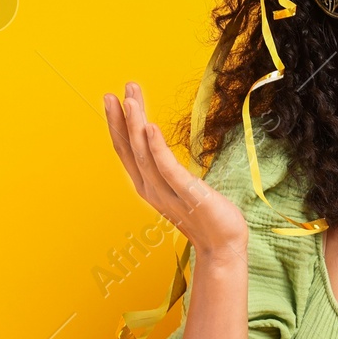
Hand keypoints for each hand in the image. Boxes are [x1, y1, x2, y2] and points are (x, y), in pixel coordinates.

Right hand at [103, 82, 248, 261]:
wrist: (223, 246)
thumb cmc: (205, 215)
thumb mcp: (180, 188)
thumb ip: (166, 170)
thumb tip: (159, 145)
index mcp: (148, 186)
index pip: (127, 151)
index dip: (118, 125)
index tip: (114, 99)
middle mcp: (151, 189)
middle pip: (130, 149)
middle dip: (121, 120)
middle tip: (114, 92)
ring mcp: (167, 193)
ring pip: (144, 154)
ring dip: (136, 125)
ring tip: (131, 100)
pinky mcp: (188, 195)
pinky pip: (168, 169)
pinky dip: (157, 149)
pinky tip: (151, 127)